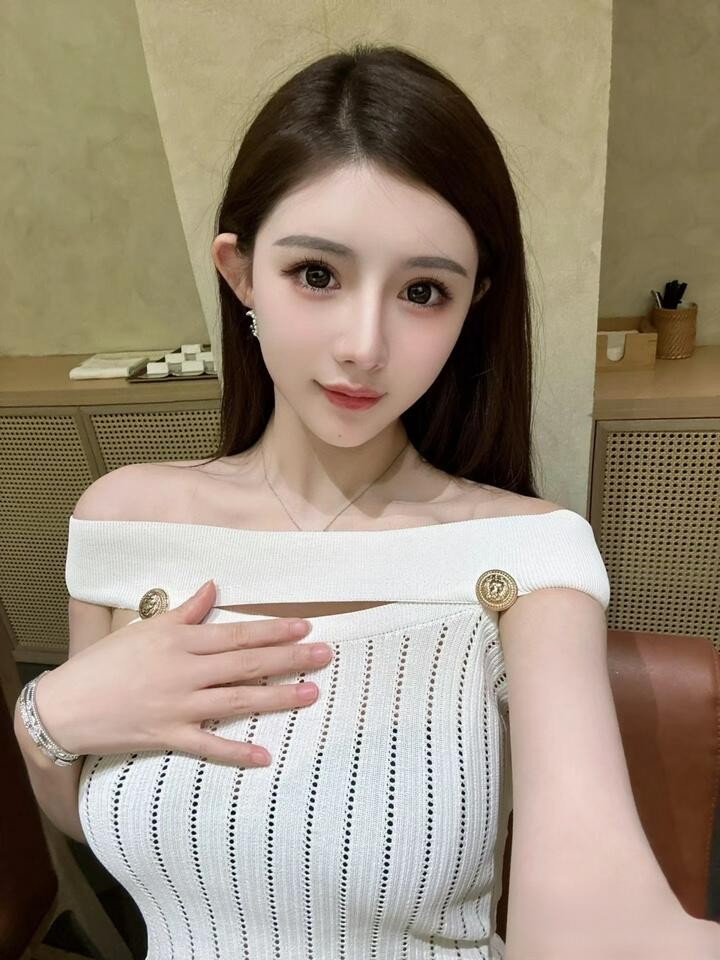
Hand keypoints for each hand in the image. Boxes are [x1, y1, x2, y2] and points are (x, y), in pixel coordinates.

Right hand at [35, 580, 332, 765]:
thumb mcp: (145, 628)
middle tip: (324, 655)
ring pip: (237, 700)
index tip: (304, 627)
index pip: (236, 634)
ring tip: (311, 694)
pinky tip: (266, 756)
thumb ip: (184, 610)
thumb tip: (213, 587)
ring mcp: (179, 706)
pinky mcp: (168, 737)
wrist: (67, 705)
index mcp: (180, 641)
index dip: (273, 630)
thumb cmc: (105, 662)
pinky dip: (237, 753)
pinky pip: (209, 746)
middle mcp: (185, 671)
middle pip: (246, 664)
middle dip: (288, 659)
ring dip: (277, 698)